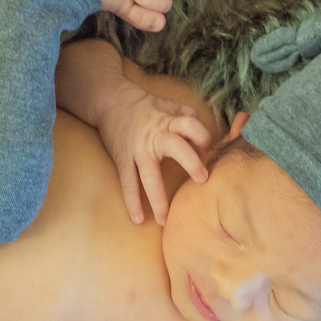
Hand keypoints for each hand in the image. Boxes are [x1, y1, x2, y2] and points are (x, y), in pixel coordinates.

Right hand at [96, 80, 211, 225]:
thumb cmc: (146, 107)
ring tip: (165, 219)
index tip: (208, 149)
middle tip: (203, 179)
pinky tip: (138, 219)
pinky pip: (127, 182)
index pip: (190, 125)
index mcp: (169, 122)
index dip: (202, 136)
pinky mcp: (122, 159)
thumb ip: (188, 117)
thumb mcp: (169, 106)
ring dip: (157, 197)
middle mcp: (155, 136)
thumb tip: (208, 131)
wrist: (111, 101)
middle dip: (190, 162)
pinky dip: (132, 201)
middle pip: (175, 147)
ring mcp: (138, 150)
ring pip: (148, 174)